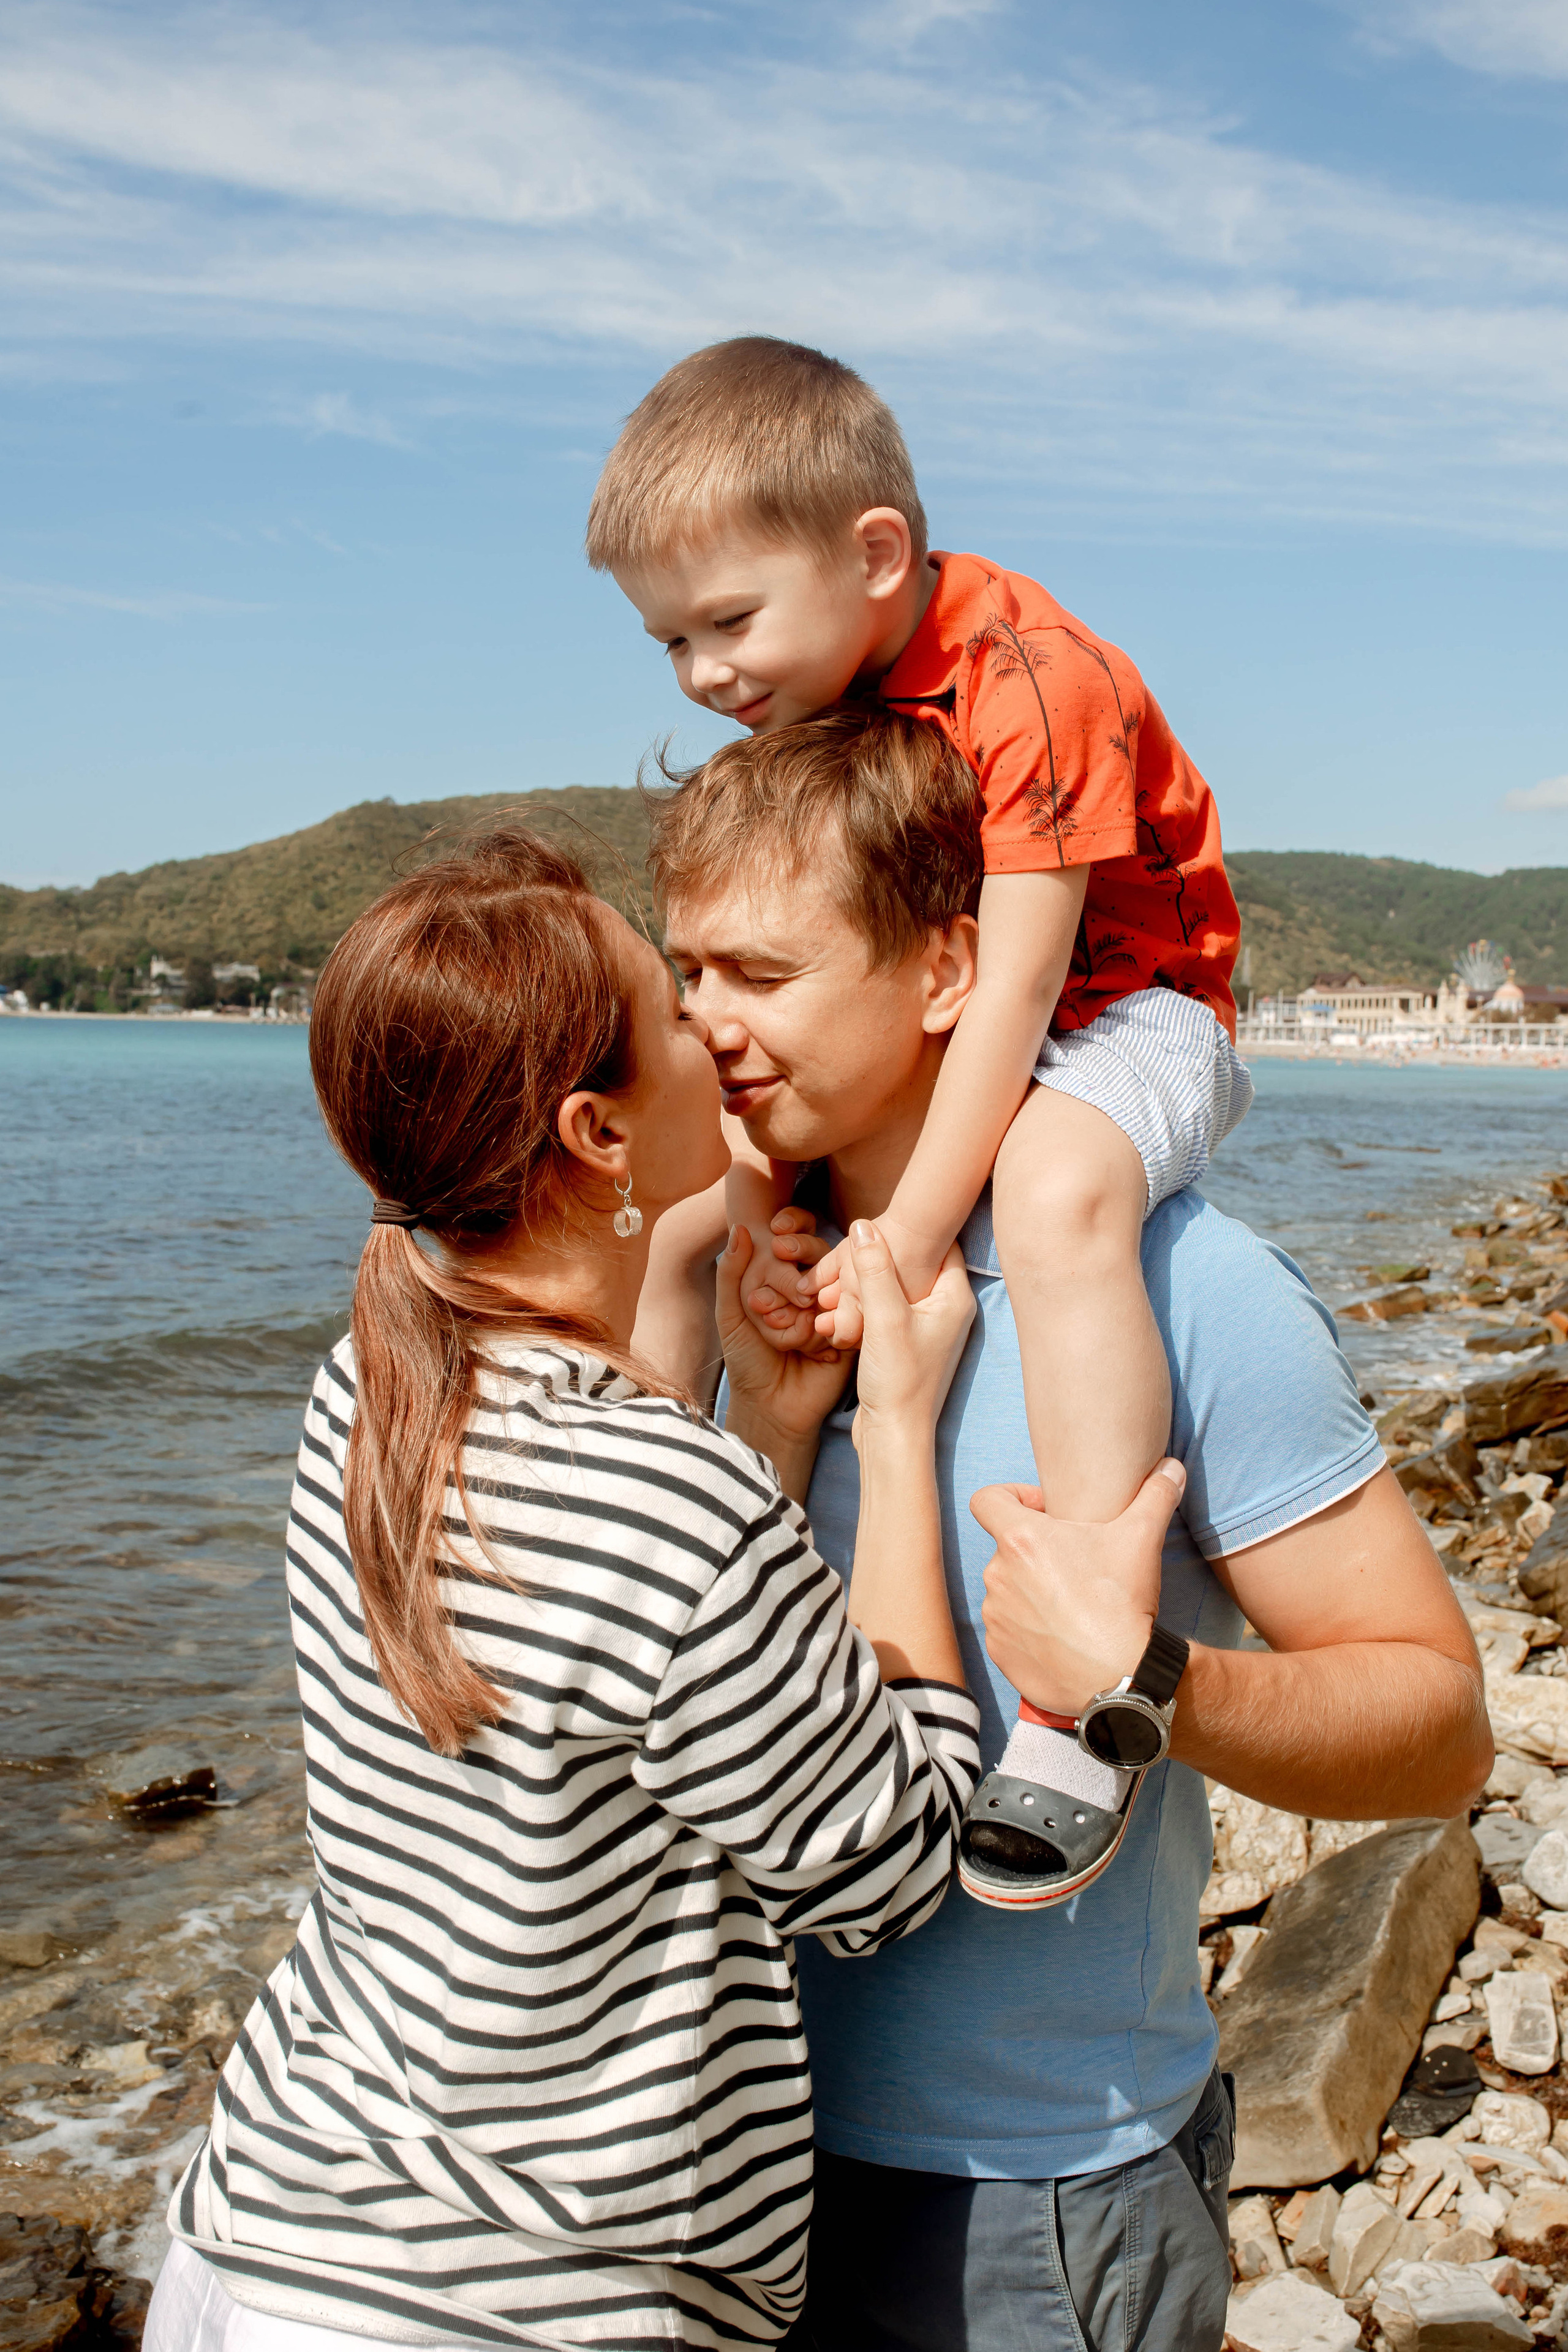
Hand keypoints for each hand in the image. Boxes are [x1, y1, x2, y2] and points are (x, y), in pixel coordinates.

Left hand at [718, 1224, 852, 1452]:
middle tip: (764, 1302)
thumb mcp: (730, 1315)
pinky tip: (809, 1350)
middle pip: (819, 1256)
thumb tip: (740, 1228)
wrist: (770, 1406)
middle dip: (792, 1272)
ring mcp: (836, 1309)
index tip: (776, 1234)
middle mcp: (815, 1288)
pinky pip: (847, 1315)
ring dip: (803, 1310)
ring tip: (784, 1339)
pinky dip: (823, 1331)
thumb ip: (731, 1273)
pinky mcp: (852, 1332)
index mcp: (787, 1277)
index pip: (797, 1238)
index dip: (791, 1231)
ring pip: (831, 1285)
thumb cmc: (747, 1360)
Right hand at [849, 1223, 974, 1443]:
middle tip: (851, 1246)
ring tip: (835, 1281)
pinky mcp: (906, 1342)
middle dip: (882, 1254)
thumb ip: (874, 1269)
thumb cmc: (898, 1381)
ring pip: (895, 1286)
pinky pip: (884, 1309)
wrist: (893, 1436)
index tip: (883, 1216)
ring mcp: (926, 1327)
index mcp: (954, 1298)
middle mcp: (946, 1309)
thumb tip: (863, 1224)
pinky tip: (835, 1308)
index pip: (941, 1243)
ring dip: (865, 1282)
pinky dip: (862, 1305)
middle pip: (915, 1262)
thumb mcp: (884, 1317)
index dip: (912, 1227)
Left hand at [973, 1462, 1186, 1716]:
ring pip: (1008, 1590)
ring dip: (1032, 1591)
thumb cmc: (1122, 1602)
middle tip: (1076, 1564)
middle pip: (1007, 1548)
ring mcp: (996, 1616)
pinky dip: (1030, 1631)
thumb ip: (1156, 1495)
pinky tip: (1063, 1636)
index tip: (1045, 1512)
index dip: (1013, 1497)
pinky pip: (1009, 1631)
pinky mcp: (1000, 1652)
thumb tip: (1171, 1467)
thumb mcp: (1142, 1539)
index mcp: (1020, 1540)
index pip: (987, 1499)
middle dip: (1036, 1552)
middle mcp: (997, 1575)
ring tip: (1072, 1604)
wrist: (1120, 1676)